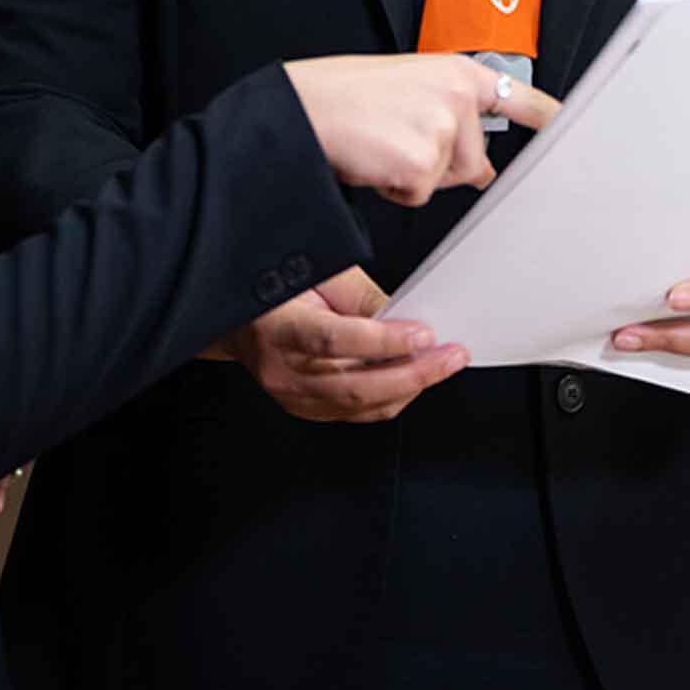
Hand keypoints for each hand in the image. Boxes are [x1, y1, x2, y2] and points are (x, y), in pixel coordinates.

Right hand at [212, 266, 466, 422]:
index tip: (423, 334)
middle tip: (452, 356)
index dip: (383, 341)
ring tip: (443, 365)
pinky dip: (391, 397)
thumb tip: (407, 319)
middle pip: (357, 386)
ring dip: (410, 388)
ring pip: (362, 406)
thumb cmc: (277, 291)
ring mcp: (293, 398)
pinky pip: (358, 413)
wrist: (237, 322)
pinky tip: (414, 379)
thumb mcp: (316, 276)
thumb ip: (359, 299)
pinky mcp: (306, 410)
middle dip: (414, 373)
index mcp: (279, 329)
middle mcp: (283, 372)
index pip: (334, 341)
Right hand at [283, 54, 555, 207]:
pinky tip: (373, 159)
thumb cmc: (340, 97)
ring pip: (448, 179)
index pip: (517, 97)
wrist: (302, 109)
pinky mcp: (425, 159)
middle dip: (439, 164)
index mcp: (454, 72)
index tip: (571, 128)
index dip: (547, 117)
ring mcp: (443, 126)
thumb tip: (479, 165)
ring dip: (414, 175)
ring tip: (381, 145)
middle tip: (396, 141)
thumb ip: (447, 113)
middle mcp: (456, 95)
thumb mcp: (404, 88)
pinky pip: (420, 194)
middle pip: (476, 160)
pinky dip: (394, 188)